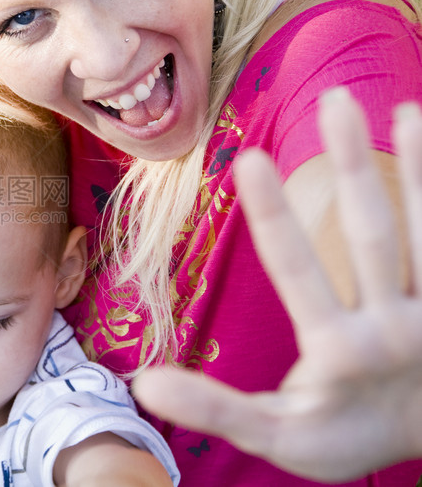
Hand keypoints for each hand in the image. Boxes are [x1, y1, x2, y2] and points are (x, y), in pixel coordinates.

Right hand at [134, 88, 421, 481]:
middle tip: (333, 101)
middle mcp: (394, 326)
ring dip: (417, 169)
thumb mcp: (276, 436)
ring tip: (405, 108)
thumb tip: (144, 383)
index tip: (247, 158)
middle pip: (373, 235)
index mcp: (339, 352)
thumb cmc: (341, 435)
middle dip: (352, 165)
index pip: (298, 273)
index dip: (272, 215)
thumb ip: (215, 407)